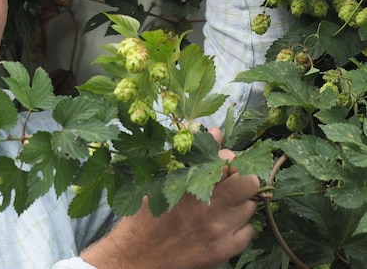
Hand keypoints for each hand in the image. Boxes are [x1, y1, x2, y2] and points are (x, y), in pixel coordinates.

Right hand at [81, 128, 258, 268]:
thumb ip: (191, 156)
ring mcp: (218, 231)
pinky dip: (240, 226)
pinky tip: (224, 224)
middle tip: (231, 182)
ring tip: (223, 205)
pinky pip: (248, 232)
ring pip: (250, 208)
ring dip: (240, 203)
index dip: (230, 160)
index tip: (223, 163)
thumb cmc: (145, 215)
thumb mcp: (161, 181)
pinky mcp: (222, 252)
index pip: (230, 164)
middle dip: (243, 179)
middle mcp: (209, 208)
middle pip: (250, 184)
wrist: (138, 256)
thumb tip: (214, 132)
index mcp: (191, 187)